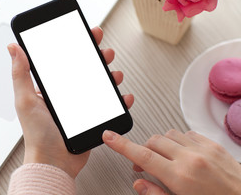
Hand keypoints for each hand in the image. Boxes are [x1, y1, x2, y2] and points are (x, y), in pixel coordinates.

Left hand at [8, 27, 133, 178]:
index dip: (77, 45)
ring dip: (110, 76)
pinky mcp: (91, 119)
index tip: (86, 33)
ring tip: (115, 74)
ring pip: (99, 85)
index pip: (65, 61)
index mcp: (50, 88)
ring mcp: (80, 107)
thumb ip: (20, 73)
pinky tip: (123, 96)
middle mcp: (66, 95)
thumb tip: (13, 47)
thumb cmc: (37, 134)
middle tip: (104, 51)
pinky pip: (108, 106)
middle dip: (97, 58)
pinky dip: (118, 100)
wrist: (53, 162)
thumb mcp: (25, 99)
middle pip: (85, 70)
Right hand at [103, 129, 240, 194]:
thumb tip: (139, 184)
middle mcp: (191, 158)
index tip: (110, 137)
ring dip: (161, 145)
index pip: (142, 156)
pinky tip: (183, 153)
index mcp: (180, 177)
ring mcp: (204, 150)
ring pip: (169, 134)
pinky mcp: (214, 145)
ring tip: (165, 160)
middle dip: (144, 150)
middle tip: (144, 165)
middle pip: (153, 141)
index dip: (122, 145)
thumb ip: (156, 194)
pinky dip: (180, 141)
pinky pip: (188, 133)